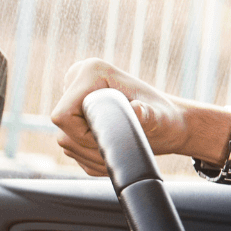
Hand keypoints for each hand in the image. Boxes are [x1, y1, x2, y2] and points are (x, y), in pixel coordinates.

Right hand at [49, 59, 204, 174]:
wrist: (167, 125)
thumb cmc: (165, 118)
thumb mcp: (159, 118)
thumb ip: (147, 115)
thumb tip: (137, 109)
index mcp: (91, 72)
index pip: (63, 116)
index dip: (84, 135)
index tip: (114, 138)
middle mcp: (76, 81)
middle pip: (63, 131)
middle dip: (91, 147)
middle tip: (122, 147)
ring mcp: (73, 99)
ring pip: (66, 142)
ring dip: (93, 156)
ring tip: (122, 150)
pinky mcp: (74, 117)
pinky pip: (73, 148)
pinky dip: (92, 158)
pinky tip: (115, 152)